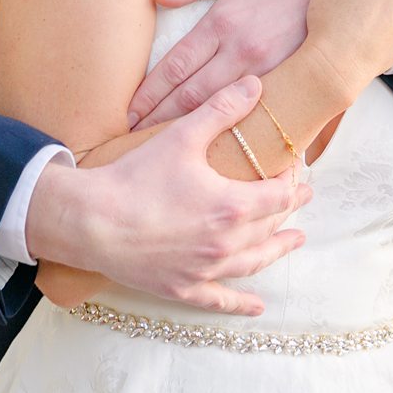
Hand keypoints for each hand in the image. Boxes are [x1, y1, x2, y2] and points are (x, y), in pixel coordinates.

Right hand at [29, 77, 312, 315]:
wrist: (91, 222)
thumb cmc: (135, 178)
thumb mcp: (181, 137)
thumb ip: (221, 110)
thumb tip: (255, 84)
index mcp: (232, 206)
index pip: (279, 194)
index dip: (292, 180)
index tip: (295, 167)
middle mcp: (227, 243)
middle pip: (271, 225)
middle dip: (289, 208)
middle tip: (302, 196)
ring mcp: (206, 270)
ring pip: (255, 260)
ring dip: (278, 249)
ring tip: (296, 240)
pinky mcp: (183, 288)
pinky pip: (220, 300)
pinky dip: (241, 304)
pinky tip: (257, 308)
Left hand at [128, 0, 319, 129]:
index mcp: (222, 24)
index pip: (176, 65)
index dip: (149, 92)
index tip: (128, 112)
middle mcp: (240, 52)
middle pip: (189, 95)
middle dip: (157, 118)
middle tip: (132, 137)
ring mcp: (264, 73)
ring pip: (217, 110)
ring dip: (187, 129)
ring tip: (160, 148)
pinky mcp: (284, 87)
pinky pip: (248, 116)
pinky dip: (226, 133)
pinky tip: (208, 148)